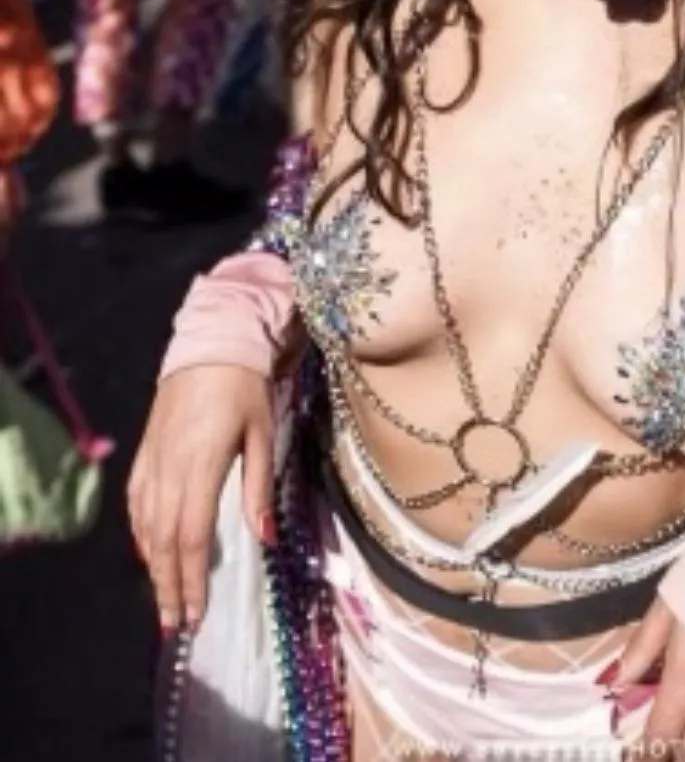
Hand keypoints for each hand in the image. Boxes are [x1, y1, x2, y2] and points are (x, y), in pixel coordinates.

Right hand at [128, 365, 274, 632]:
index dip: (192, 579)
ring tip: (164, 599)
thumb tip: (264, 538)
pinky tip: (149, 551)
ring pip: (145, 526)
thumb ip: (260, 486)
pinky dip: (141, 533)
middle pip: (163, 541)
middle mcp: (169, 468)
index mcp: (200, 465)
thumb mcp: (263, 433)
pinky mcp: (145, 451)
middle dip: (169, 585)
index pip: (192, 536)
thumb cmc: (246, 387)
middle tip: (176, 624)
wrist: (212, 342)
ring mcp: (152, 459)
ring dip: (153, 566)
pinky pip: (136, 502)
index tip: (196, 614)